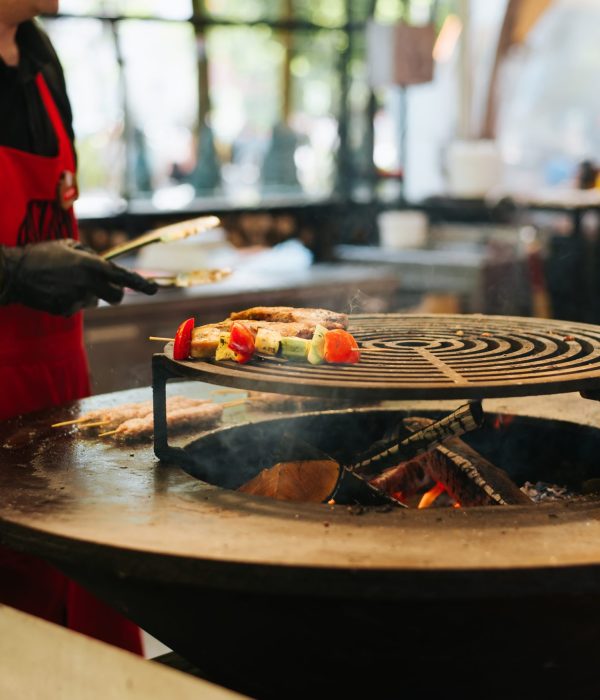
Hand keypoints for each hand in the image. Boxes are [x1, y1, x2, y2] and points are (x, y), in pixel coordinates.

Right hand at [0, 239, 157, 315]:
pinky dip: (69, 300)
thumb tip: (103, 263)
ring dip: (86, 293)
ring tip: (65, 282)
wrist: (14, 272)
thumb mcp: (68, 246)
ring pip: (93, 300)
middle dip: (113, 292)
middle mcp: (88, 284)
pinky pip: (76, 307)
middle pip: (116, 297)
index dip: (140, 283)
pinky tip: (55, 291)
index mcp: (91, 265)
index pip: (123, 277)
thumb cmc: (42, 254)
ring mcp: (77, 299)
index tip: (154, 289)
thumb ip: (90, 255)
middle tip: (102, 285)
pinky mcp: (66, 311)